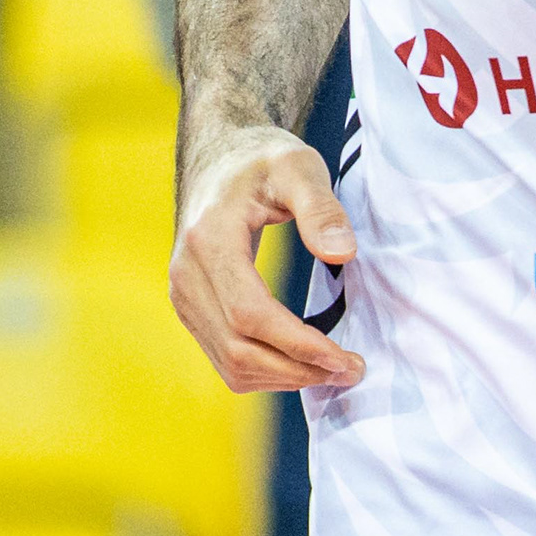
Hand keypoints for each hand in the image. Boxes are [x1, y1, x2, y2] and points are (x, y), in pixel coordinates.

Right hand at [172, 126, 361, 392]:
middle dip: (299, 371)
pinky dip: (265, 372)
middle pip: (239, 349)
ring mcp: (184, 295)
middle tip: (352, 371)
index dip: (298, 345)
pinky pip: (225, 358)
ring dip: (284, 379)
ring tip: (332, 371)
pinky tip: (302, 363)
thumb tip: (342, 253)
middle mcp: (187, 275)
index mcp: (209, 240)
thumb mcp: (298, 165)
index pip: (250, 314)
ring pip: (230, 364)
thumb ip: (321, 207)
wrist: (219, 156)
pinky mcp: (191, 307)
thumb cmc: (262, 158)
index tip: (344, 358)